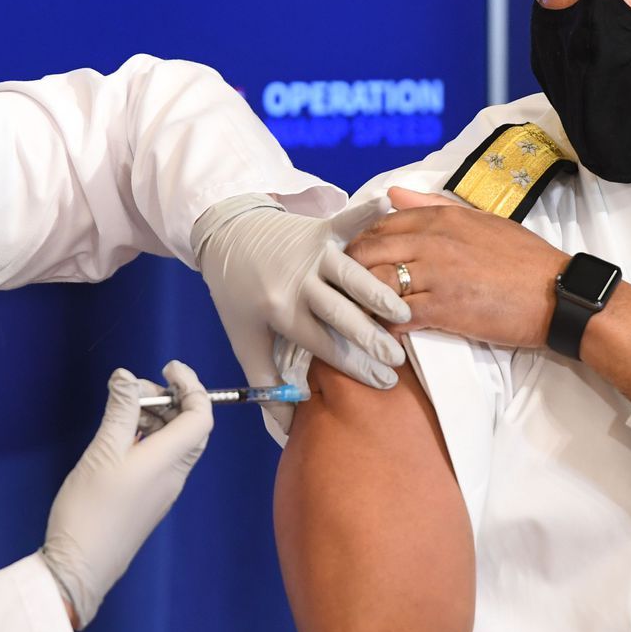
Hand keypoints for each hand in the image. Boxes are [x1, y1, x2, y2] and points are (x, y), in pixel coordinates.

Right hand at [41, 361, 212, 629]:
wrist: (80, 568)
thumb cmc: (91, 508)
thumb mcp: (102, 452)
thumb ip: (120, 411)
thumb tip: (127, 376)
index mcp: (170, 460)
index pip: (201, 415)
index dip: (191, 385)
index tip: (166, 367)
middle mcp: (175, 474)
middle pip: (191, 427)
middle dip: (170, 399)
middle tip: (134, 391)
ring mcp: (162, 489)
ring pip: (173, 443)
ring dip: (155, 418)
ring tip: (120, 411)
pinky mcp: (147, 500)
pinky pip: (159, 458)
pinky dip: (145, 438)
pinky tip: (117, 438)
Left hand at [194, 195, 410, 395]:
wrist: (226, 236)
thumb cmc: (240, 294)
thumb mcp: (245, 340)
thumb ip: (266, 383)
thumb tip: (287, 426)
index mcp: (280, 311)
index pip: (324, 345)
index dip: (354, 366)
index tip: (383, 383)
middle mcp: (298, 282)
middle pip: (341, 314)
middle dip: (370, 338)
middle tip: (398, 359)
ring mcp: (311, 254)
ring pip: (352, 275)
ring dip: (378, 293)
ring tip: (404, 313)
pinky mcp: (320, 230)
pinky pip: (347, 223)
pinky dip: (366, 213)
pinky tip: (389, 205)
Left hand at [343, 187, 569, 348]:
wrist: (557, 294)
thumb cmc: (522, 259)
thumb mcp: (478, 220)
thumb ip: (431, 206)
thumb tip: (392, 193)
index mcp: (441, 217)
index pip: (379, 225)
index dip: (360, 245)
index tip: (357, 263)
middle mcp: (433, 241)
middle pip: (367, 252)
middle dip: (349, 272)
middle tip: (346, 291)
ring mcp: (437, 274)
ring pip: (374, 284)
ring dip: (360, 301)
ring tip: (358, 314)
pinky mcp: (444, 308)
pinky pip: (396, 317)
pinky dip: (383, 327)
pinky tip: (382, 334)